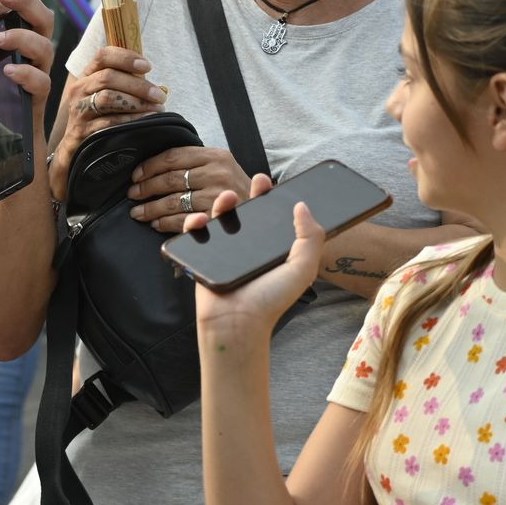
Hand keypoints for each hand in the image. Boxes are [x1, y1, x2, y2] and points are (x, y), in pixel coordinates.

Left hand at [0, 0, 56, 109]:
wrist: (4, 126)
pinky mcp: (38, 94)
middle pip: (43, 17)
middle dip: (25, 1)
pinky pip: (41, 81)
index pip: (14, 8)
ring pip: (45, 47)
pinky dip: (25, 73)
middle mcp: (34, 48)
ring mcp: (39, 70)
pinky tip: (8, 72)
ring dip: (21, 38)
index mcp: (21, 34)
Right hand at [49, 46, 166, 199]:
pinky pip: (109, 121)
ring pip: (108, 97)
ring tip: (156, 108)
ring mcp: (79, 110)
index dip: (126, 57)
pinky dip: (131, 120)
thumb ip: (126, 85)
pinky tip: (146, 120)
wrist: (75, 149)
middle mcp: (79, 89)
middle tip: (159, 95)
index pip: (103, 56)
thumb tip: (158, 87)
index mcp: (87, 76)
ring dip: (136, 102)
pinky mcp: (82, 130)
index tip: (147, 66)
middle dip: (138, 85)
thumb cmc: (99, 118)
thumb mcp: (107, 95)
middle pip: (108, 77)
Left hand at [127, 145, 246, 233]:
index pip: (173, 157)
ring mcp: (217, 196)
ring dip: (150, 208)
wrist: (263, 209)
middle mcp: (217, 173)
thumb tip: (153, 166)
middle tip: (132, 194)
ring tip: (138, 212)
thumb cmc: (234, 188)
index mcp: (215, 156)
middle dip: (146, 188)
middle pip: (170, 179)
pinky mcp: (216, 218)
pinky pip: (182, 220)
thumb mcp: (220, 166)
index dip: (149, 166)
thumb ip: (193, 163)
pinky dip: (165, 223)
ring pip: (172, 201)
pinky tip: (155, 223)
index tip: (135, 175)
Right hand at [189, 174, 325, 331]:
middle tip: (257, 181)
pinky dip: (195, 222)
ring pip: (222, 218)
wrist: (237, 323)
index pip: (273, 218)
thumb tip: (301, 205)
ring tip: (228, 198)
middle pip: (248, 213)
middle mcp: (250, 248)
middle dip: (251, 193)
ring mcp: (226, 251)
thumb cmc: (271, 301)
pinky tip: (202, 220)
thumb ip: (310, 237)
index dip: (273, 199)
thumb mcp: (302, 268)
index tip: (274, 185)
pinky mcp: (203, 257)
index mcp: (273, 250)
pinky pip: (196, 234)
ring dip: (223, 202)